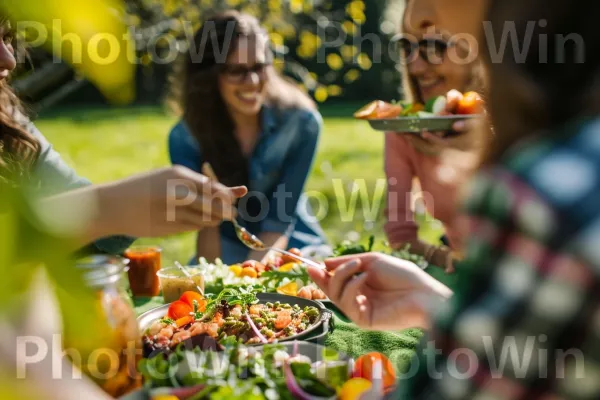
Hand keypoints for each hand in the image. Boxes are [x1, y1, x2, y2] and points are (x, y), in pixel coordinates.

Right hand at [93, 166, 246, 237]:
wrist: (111, 205)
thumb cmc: (143, 189)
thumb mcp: (168, 178)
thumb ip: (197, 185)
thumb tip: (230, 193)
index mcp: (178, 175)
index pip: (213, 187)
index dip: (228, 194)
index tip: (239, 195)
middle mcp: (177, 193)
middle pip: (214, 204)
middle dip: (226, 210)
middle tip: (232, 213)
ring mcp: (172, 211)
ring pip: (206, 219)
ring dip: (214, 219)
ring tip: (213, 216)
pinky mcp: (168, 227)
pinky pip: (193, 227)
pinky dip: (199, 225)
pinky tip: (194, 221)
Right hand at [308, 253, 451, 330]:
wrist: (423, 292)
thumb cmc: (402, 274)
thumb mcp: (372, 261)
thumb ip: (347, 263)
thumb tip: (324, 263)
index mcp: (360, 284)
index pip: (335, 281)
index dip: (322, 274)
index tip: (310, 265)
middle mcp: (358, 298)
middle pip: (331, 290)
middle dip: (323, 278)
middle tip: (317, 267)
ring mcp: (360, 310)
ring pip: (336, 296)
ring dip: (342, 277)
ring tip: (358, 265)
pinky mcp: (364, 320)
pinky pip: (348, 303)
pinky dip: (353, 287)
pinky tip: (365, 278)